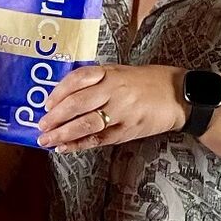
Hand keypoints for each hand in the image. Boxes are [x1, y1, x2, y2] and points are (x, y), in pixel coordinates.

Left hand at [37, 64, 185, 150]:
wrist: (180, 96)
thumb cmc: (148, 82)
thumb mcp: (122, 72)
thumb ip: (97, 81)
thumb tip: (66, 96)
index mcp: (111, 73)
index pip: (77, 80)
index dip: (58, 92)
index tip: (46, 104)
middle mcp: (115, 91)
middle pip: (77, 104)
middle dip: (55, 117)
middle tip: (41, 127)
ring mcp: (122, 112)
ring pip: (86, 124)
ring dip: (63, 134)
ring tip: (47, 140)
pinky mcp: (128, 130)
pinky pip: (99, 139)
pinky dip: (80, 145)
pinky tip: (65, 148)